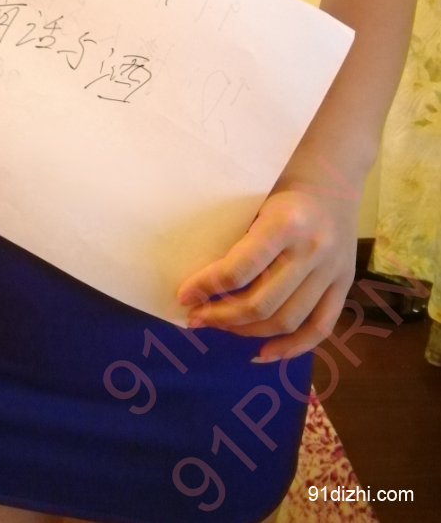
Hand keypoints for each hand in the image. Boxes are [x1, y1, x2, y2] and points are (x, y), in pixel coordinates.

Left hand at [176, 188, 357, 362]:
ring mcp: (334, 270)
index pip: (239, 269)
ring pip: (287, 321)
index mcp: (285, 223)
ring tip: (221, 326)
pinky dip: (291, 348)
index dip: (206, 287)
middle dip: (221, 317)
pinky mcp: (346, 284)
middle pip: (261, 303)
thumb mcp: (253, 200)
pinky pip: (320, 328)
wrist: (332, 176)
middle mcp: (313, 249)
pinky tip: (263, 353)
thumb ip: (236, 239)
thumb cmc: (280, 185)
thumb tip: (197, 283)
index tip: (183, 295)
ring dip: (247, 332)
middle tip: (196, 317)